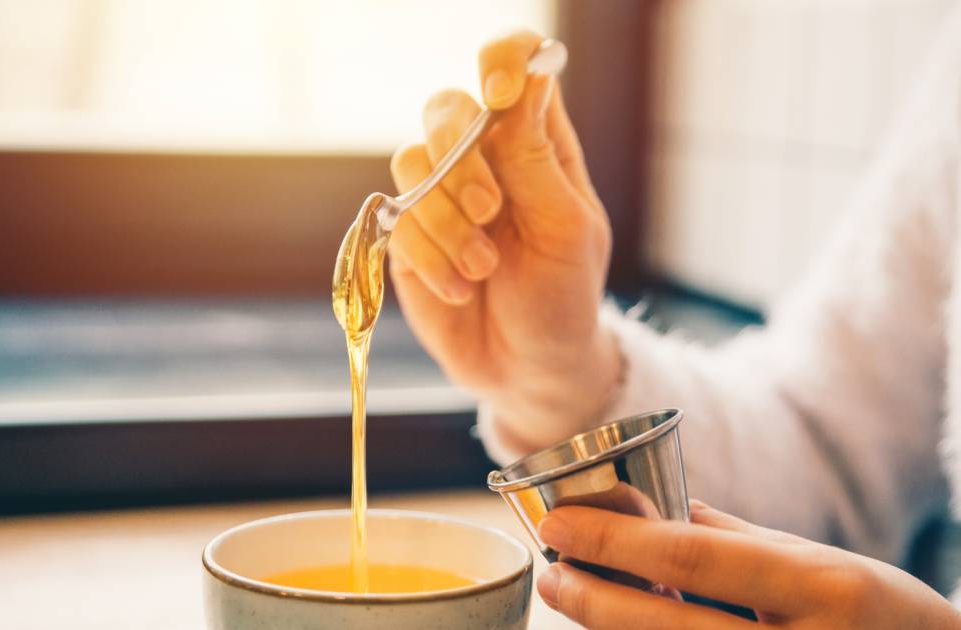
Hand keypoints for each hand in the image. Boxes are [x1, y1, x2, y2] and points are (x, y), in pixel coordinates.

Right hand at [388, 30, 619, 441]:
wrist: (527, 368)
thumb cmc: (562, 296)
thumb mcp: (564, 230)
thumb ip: (535, 159)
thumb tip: (529, 80)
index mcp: (534, 142)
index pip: (514, 68)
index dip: (501, 60)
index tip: (500, 90)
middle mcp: (483, 157)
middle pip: (446, 106)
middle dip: (460, 158)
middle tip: (490, 211)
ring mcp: (439, 195)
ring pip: (411, 161)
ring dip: (444, 219)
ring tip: (482, 268)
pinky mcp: (406, 234)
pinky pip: (395, 218)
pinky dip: (428, 255)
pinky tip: (461, 289)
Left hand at [534, 502, 960, 628]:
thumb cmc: (887, 619)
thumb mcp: (825, 562)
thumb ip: (738, 540)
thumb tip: (658, 509)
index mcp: (822, 588)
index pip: (693, 556)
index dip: (614, 539)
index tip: (559, 525)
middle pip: (662, 625)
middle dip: (590, 598)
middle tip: (552, 572)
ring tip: (578, 599)